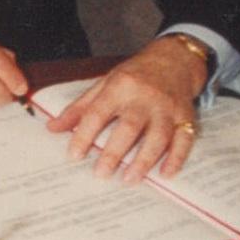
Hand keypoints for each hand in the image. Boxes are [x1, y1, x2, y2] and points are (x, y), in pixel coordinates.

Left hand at [46, 37, 205, 181]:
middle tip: (101, 174)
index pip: (98, 113)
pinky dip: (176, 158)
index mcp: (119, 87)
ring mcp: (167, 107)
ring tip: (129, 179)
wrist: (173, 60)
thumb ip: (80, 108)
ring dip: (144, 160)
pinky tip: (165, 174)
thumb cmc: (134, 75)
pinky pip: (184, 140)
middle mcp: (144, 97)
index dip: (84, 134)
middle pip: (129, 127)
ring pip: (158, 137)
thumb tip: (52, 128)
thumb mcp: (103, 84)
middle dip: (114, 152)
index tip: (74, 155)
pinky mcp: (186, 116)